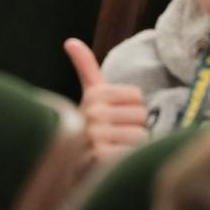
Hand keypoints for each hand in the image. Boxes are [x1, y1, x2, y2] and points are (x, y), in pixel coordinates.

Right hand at [64, 38, 148, 163]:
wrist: (68, 168)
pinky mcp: (100, 158)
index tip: (112, 118)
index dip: (130, 110)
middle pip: (141, 116)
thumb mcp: (89, 97)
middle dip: (132, 128)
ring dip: (130, 147)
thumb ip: (86, 67)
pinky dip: (126, 160)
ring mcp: (95, 136)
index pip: (137, 96)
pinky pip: (133, 153)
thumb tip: (71, 41)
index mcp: (94, 95)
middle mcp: (93, 113)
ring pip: (140, 136)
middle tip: (112, 137)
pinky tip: (111, 163)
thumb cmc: (87, 128)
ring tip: (112, 149)